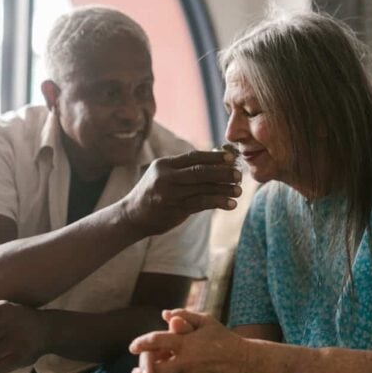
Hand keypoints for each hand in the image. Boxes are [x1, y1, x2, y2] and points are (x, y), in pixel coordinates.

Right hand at [124, 151, 241, 235]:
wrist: (132, 216)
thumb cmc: (153, 194)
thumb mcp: (163, 175)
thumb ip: (184, 170)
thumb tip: (216, 163)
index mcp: (164, 164)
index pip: (194, 156)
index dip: (214, 157)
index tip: (232, 158)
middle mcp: (166, 177)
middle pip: (200, 171)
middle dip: (223, 172)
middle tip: (240, 175)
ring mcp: (170, 194)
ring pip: (203, 188)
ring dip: (224, 189)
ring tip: (239, 190)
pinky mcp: (174, 209)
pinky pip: (201, 203)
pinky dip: (218, 202)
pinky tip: (230, 204)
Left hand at [130, 310, 249, 372]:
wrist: (243, 362)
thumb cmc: (223, 337)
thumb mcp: (206, 321)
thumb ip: (184, 315)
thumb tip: (164, 314)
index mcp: (187, 343)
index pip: (157, 341)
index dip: (142, 343)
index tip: (132, 346)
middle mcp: (187, 362)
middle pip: (156, 371)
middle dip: (143, 370)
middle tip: (136, 369)